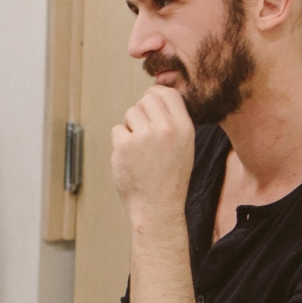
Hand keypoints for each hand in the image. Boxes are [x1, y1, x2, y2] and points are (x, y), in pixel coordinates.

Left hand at [111, 85, 196, 226]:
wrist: (158, 208)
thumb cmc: (170, 178)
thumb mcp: (184, 146)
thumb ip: (173, 121)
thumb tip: (153, 96)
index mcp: (184, 128)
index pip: (168, 94)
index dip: (156, 96)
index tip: (151, 107)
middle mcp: (166, 129)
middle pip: (146, 99)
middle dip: (142, 111)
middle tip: (143, 132)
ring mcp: (144, 136)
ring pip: (130, 113)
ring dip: (130, 127)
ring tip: (139, 150)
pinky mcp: (124, 146)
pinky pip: (117, 130)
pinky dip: (120, 143)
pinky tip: (130, 159)